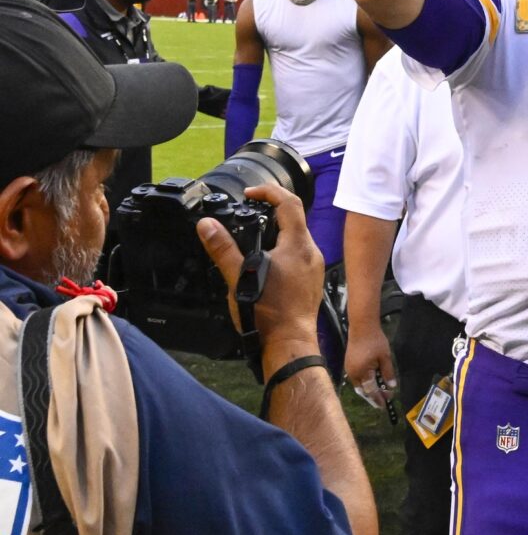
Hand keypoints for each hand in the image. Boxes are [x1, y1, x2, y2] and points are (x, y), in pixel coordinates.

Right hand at [198, 184, 325, 349]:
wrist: (290, 343)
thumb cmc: (269, 312)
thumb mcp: (239, 277)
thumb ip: (223, 249)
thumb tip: (206, 225)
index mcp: (298, 245)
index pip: (290, 203)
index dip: (269, 192)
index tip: (251, 192)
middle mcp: (311, 252)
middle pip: (295, 219)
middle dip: (272, 210)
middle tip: (249, 210)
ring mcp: (314, 267)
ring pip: (297, 238)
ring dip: (277, 231)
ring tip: (253, 236)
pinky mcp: (311, 280)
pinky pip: (299, 255)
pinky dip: (283, 249)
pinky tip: (265, 262)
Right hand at [345, 325, 397, 409]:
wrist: (362, 327)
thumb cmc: (375, 341)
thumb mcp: (385, 357)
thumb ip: (388, 373)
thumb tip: (391, 387)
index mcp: (362, 372)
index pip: (370, 390)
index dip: (378, 398)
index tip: (384, 405)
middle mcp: (353, 373)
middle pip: (363, 390)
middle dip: (373, 396)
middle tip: (383, 400)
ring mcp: (349, 369)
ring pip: (359, 385)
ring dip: (368, 389)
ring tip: (379, 392)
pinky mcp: (348, 364)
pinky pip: (356, 378)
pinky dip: (364, 382)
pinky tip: (372, 382)